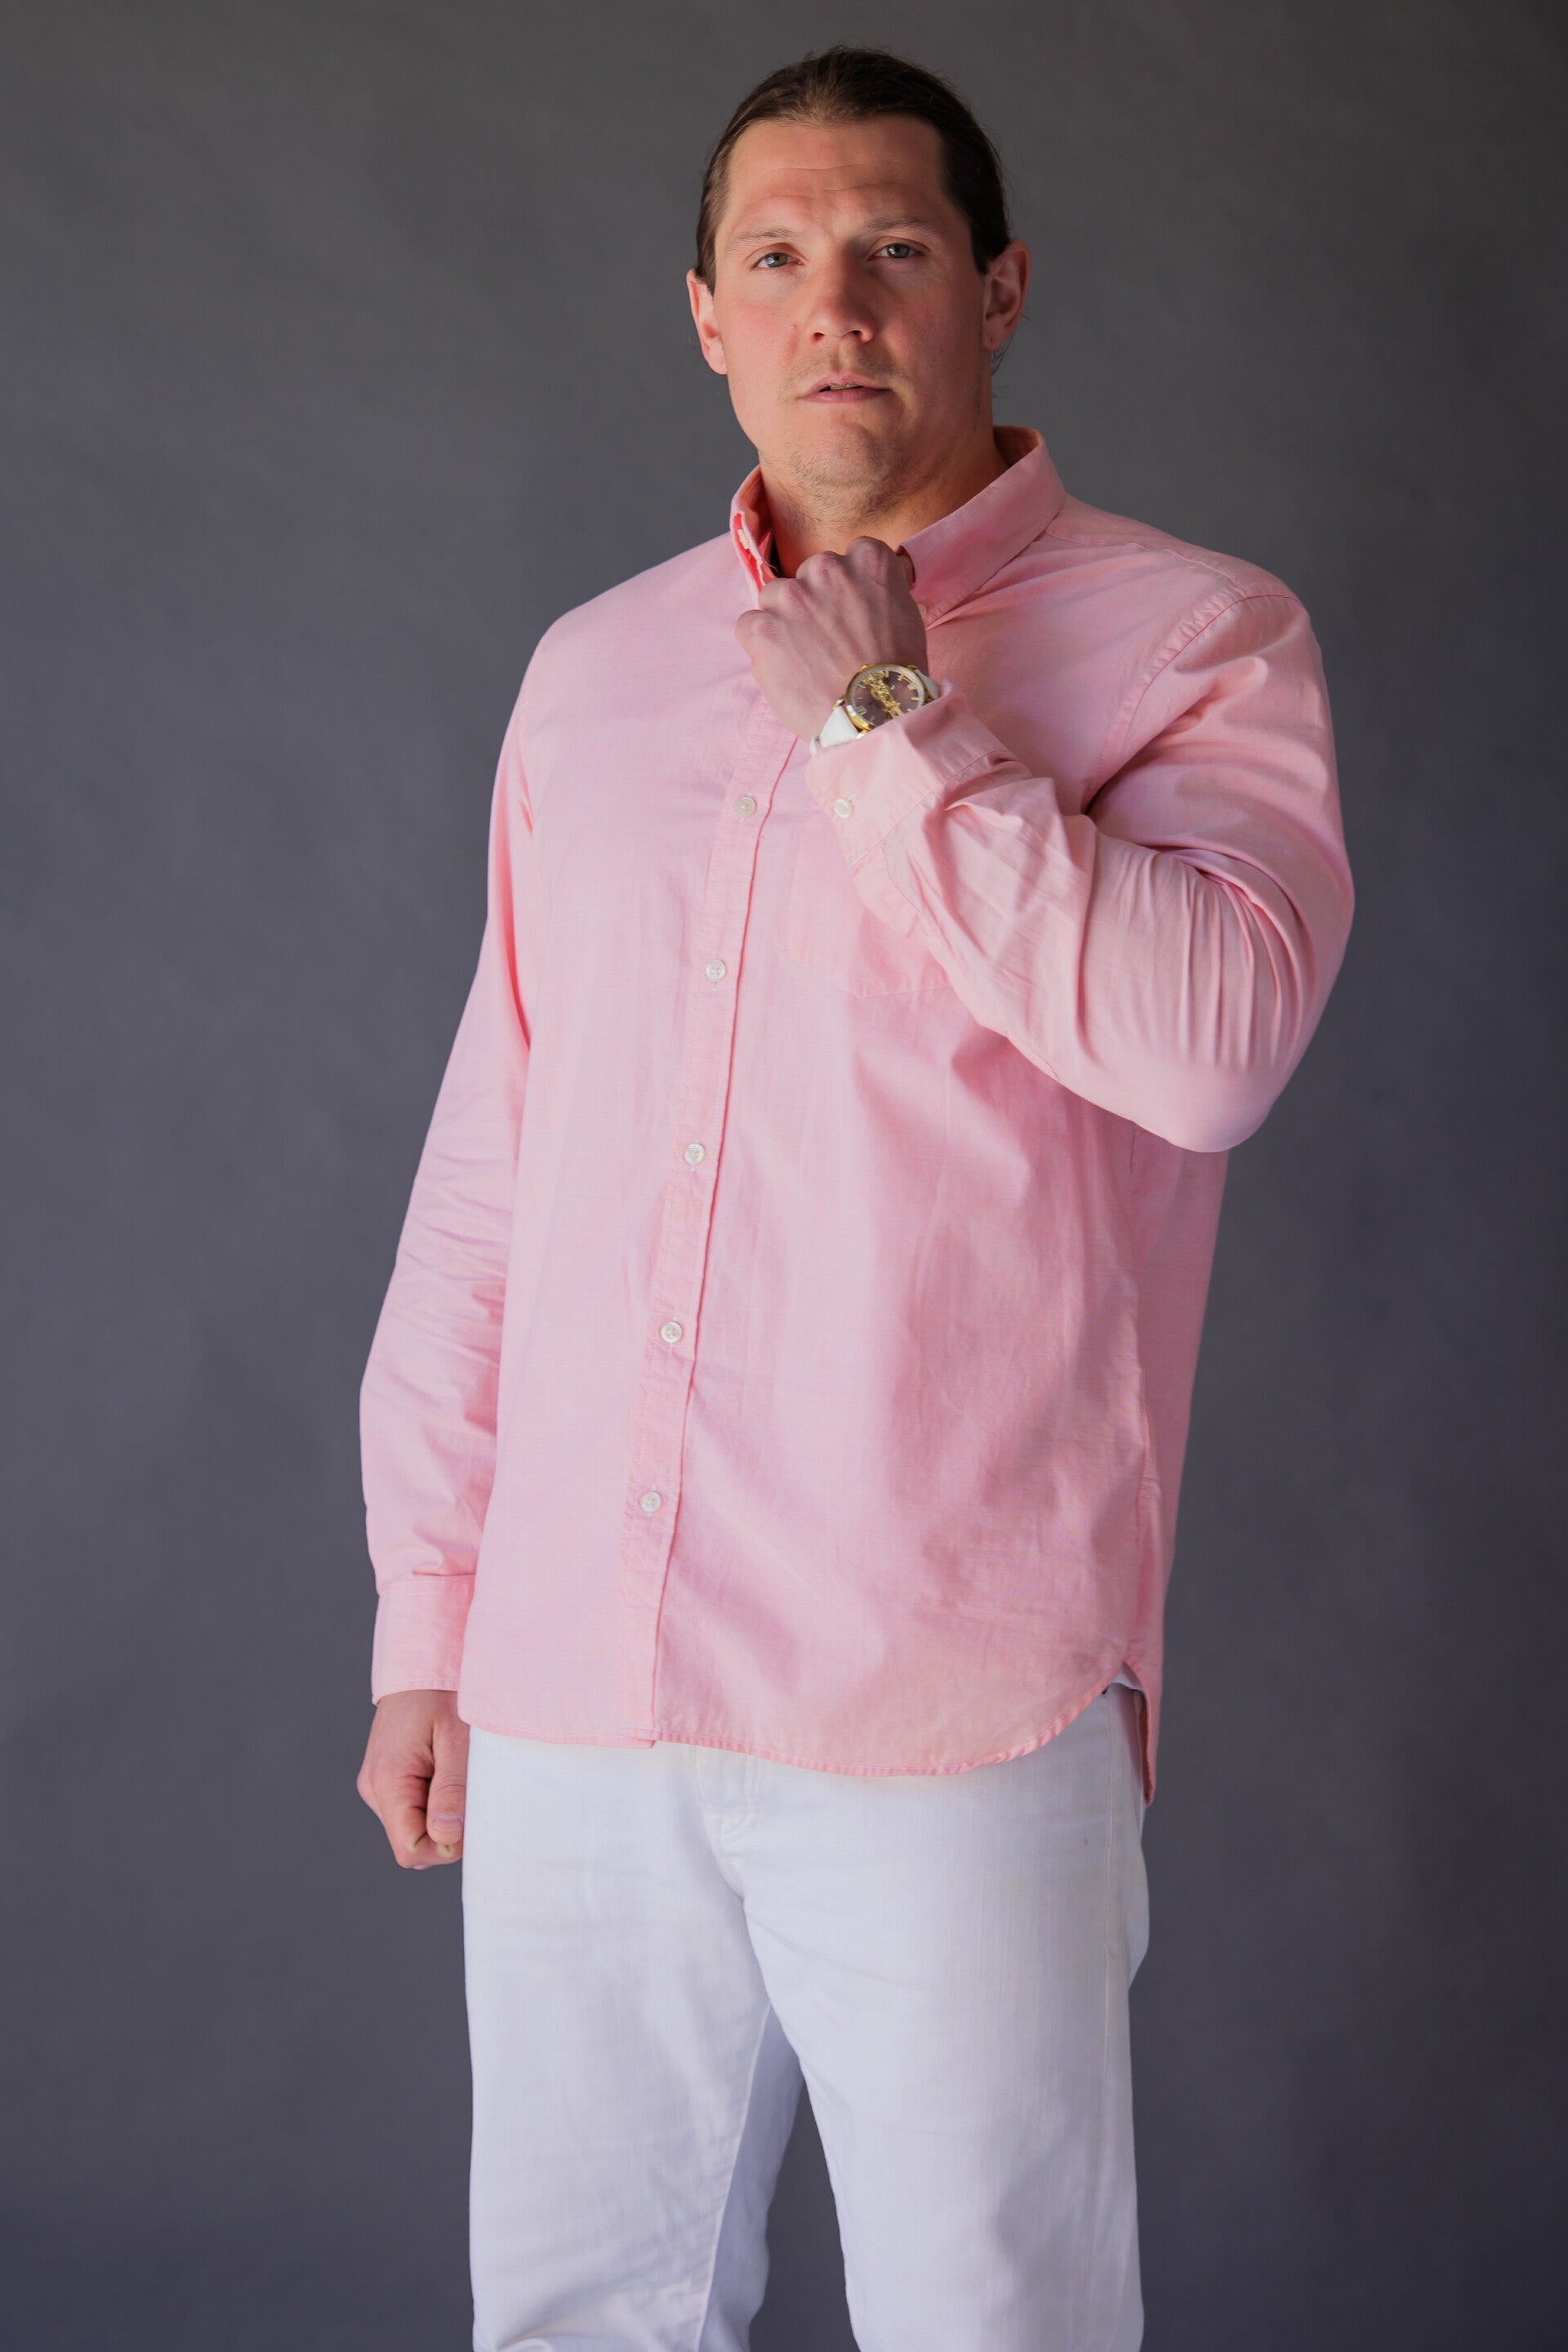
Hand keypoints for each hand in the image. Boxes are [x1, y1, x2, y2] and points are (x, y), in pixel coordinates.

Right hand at [356, 1688, 469, 1869]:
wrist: (421, 1662)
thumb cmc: (443, 1694)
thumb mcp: (456, 1740)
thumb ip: (452, 1790)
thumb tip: (447, 1838)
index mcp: (388, 1781)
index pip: (410, 1849)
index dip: (445, 1846)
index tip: (469, 1814)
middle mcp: (374, 1788)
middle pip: (412, 1842)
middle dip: (446, 1829)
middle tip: (467, 1786)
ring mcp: (377, 1785)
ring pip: (414, 1827)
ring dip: (441, 1812)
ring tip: (455, 1770)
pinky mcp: (385, 1779)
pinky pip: (412, 1809)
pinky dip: (434, 1800)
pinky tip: (444, 1769)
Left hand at [736, 536, 927, 741]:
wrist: (874, 715)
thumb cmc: (895, 674)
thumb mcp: (906, 615)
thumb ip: (879, 591)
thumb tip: (866, 592)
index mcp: (868, 560)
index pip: (850, 555)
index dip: (847, 585)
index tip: (850, 609)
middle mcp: (827, 567)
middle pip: (808, 574)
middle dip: (814, 602)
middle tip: (826, 641)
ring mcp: (791, 596)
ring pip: (774, 596)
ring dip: (783, 620)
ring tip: (803, 657)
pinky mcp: (762, 627)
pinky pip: (748, 625)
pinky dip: (760, 644)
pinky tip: (781, 667)